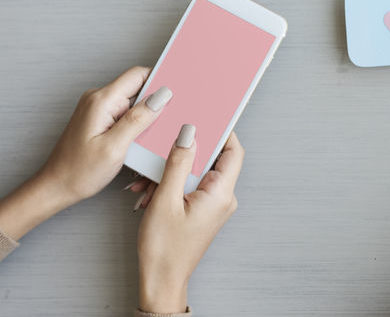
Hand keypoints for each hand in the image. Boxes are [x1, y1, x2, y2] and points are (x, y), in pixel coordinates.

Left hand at [0, 67, 170, 239]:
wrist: (56, 187)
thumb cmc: (79, 171)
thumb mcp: (115, 147)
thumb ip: (139, 119)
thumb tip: (162, 96)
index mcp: (102, 101)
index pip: (138, 75)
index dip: (160, 81)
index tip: (178, 92)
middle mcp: (98, 99)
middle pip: (138, 88)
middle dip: (156, 104)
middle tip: (165, 124)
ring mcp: (98, 109)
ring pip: (134, 103)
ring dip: (146, 118)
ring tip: (148, 139)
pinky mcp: (100, 120)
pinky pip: (125, 114)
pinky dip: (136, 125)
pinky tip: (138, 142)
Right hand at [137, 126, 242, 313]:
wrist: (161, 281)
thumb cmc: (164, 248)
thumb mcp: (166, 199)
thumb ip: (178, 162)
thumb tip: (190, 133)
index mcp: (221, 193)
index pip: (233, 151)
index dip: (222, 131)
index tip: (206, 116)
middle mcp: (223, 197)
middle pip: (213, 159)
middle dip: (185, 152)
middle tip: (166, 143)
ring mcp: (213, 204)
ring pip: (196, 173)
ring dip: (172, 171)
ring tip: (147, 182)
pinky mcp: (202, 210)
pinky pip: (190, 186)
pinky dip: (171, 184)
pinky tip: (149, 192)